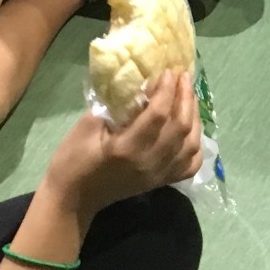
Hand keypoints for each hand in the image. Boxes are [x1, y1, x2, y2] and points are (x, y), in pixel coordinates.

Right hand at [42, 71, 203, 221]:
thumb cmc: (73, 159)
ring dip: (195, 117)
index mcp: (126, 148)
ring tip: (190, 96)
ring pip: (190, 145)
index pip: (158, 115)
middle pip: (180, 127)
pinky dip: (196, 144)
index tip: (168, 71)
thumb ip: (115, 106)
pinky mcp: (161, 182)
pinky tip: (192, 128)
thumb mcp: (87, 126)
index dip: (167, 90)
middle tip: (183, 76)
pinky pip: (190, 165)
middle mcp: (148, 163)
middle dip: (185, 97)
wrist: (74, 199)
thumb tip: (140, 83)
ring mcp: (158, 175)